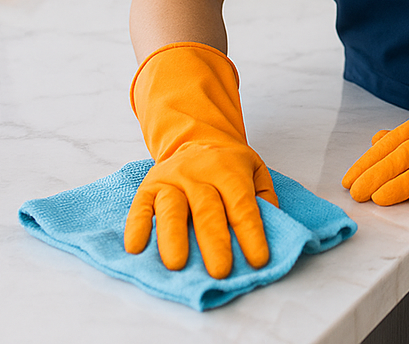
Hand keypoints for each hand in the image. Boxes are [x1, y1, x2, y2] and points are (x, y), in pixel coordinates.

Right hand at [124, 43, 277, 277]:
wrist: (196, 137)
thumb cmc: (229, 165)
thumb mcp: (255, 170)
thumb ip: (265, 196)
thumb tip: (273, 225)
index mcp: (229, 171)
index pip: (242, 205)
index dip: (251, 233)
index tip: (258, 260)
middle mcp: (199, 174)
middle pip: (208, 211)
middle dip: (215, 242)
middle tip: (220, 270)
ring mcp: (172, 179)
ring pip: (172, 209)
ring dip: (173, 237)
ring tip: (177, 264)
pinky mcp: (149, 186)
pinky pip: (141, 206)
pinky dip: (137, 226)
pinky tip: (136, 247)